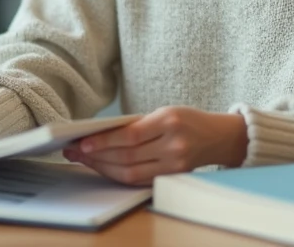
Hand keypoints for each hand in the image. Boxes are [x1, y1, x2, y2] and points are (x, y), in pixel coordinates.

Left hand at [62, 106, 247, 185]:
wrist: (219, 137)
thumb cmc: (187, 120)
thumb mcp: (165, 112)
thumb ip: (137, 124)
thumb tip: (100, 134)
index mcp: (169, 121)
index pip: (129, 136)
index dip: (103, 142)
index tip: (82, 143)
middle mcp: (173, 144)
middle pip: (127, 156)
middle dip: (96, 155)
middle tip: (75, 152)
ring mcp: (175, 164)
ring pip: (130, 172)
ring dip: (103, 167)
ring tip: (84, 160)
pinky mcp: (173, 177)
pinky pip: (140, 180)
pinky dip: (119, 175)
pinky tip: (104, 168)